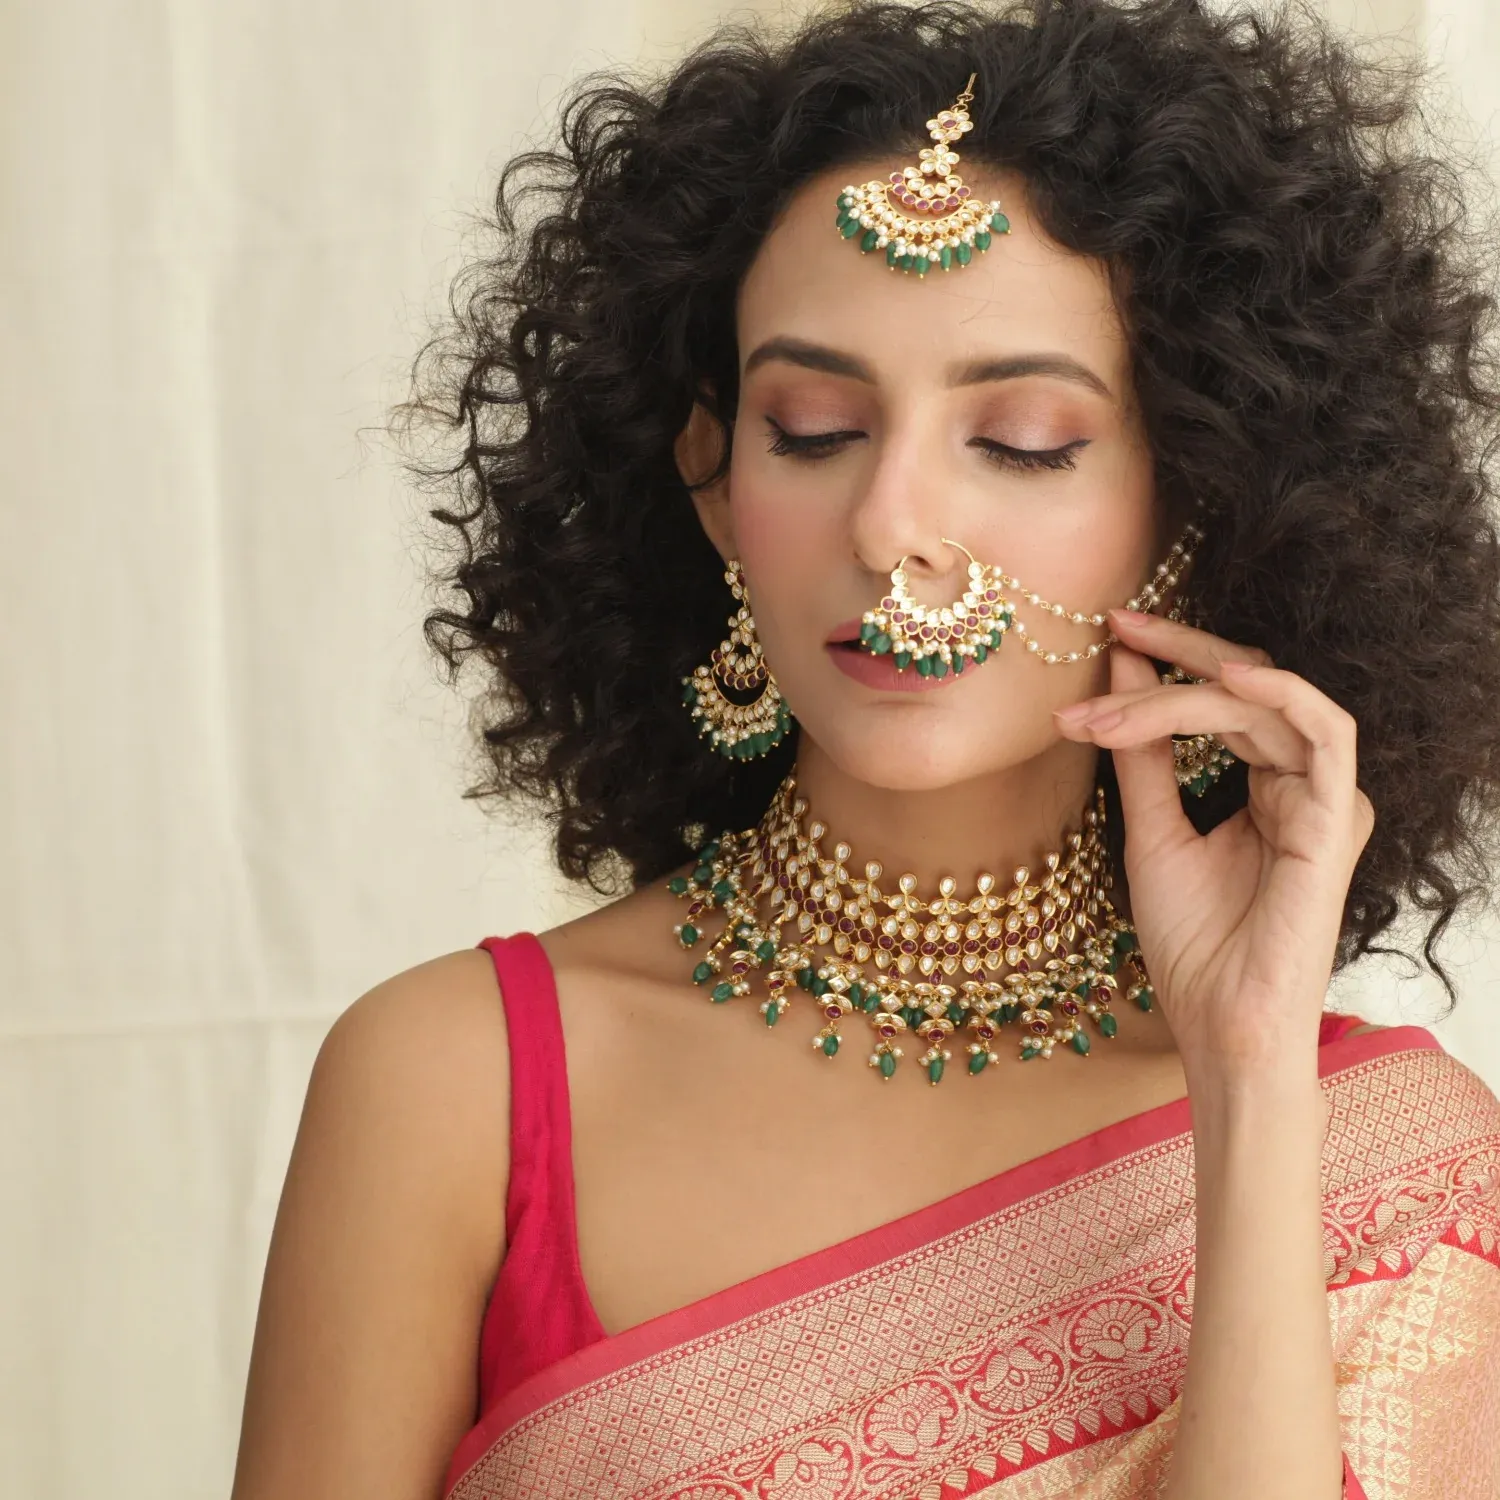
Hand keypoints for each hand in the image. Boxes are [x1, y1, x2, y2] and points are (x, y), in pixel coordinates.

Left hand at [1053, 608, 1374, 1080]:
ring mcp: (1325, 798)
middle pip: (1247, 685)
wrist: (1217, 1023)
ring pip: (1265, 702)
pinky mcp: (1338, 818)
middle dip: (1174, 655)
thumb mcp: (1150, 828)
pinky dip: (1271, 697)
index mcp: (1267, 785)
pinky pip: (1323, 732)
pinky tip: (1213, 686)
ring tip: (1110, 709)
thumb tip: (1121, 667)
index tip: (1108, 634)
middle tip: (1115, 629)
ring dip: (1182, 693)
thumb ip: (1143, 750)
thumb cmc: (1192, 942)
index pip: (1226, 696)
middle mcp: (1303, 783)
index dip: (1169, 660)